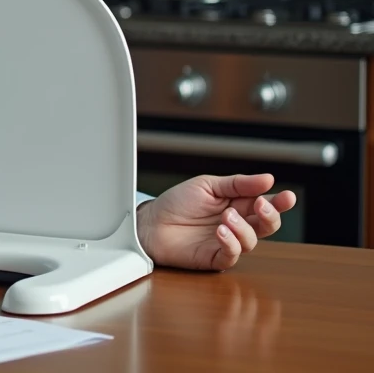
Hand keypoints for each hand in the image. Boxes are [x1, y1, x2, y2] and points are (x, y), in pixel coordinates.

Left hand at [137, 173, 295, 270]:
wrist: (150, 221)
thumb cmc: (177, 203)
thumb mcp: (207, 185)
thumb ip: (237, 184)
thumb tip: (268, 179)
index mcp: (237, 205)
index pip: (265, 205)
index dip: (279, 202)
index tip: (288, 197)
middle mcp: (236, 225)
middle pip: (266, 225)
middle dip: (270, 216)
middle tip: (262, 205)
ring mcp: (226, 242)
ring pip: (251, 241)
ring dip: (243, 228)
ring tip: (226, 217)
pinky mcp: (214, 258)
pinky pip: (232, 256)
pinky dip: (231, 243)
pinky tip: (220, 232)